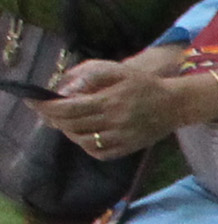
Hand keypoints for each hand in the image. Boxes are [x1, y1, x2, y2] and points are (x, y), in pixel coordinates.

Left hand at [37, 49, 209, 153]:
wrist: (176, 103)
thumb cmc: (144, 84)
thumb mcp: (118, 70)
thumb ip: (90, 75)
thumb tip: (65, 90)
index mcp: (110, 100)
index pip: (69, 108)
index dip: (47, 106)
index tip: (35, 102)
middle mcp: (114, 121)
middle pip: (72, 124)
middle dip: (53, 118)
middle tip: (45, 111)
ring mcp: (121, 137)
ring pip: (82, 140)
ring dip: (68, 132)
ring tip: (65, 123)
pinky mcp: (128, 147)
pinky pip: (99, 152)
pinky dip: (86, 146)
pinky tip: (84, 136)